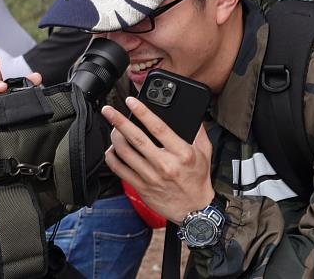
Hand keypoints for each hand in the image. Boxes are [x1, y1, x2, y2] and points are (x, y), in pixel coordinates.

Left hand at [101, 97, 213, 223]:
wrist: (194, 212)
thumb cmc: (198, 180)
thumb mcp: (204, 153)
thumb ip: (198, 132)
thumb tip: (191, 114)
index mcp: (181, 153)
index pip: (158, 128)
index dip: (142, 112)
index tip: (131, 101)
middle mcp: (164, 164)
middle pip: (136, 138)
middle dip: (119, 121)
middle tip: (108, 110)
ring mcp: (150, 177)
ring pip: (124, 153)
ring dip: (115, 137)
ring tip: (113, 129)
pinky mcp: (141, 187)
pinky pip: (119, 169)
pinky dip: (112, 157)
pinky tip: (112, 150)